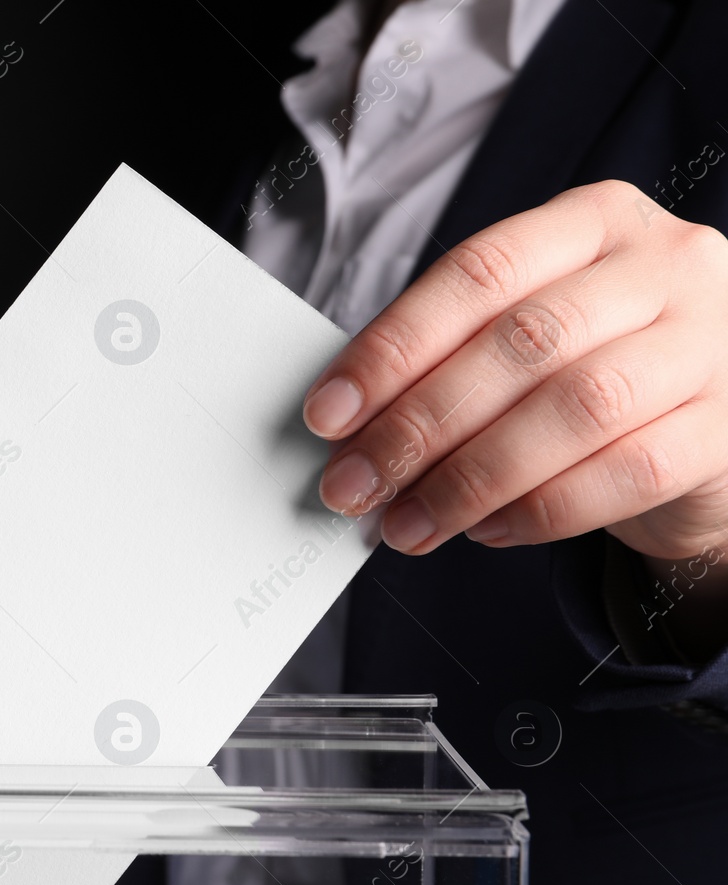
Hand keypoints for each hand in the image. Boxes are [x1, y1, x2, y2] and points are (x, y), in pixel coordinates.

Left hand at [303, 180, 727, 563]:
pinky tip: (487, 529)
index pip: (477, 273)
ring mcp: (710, 343)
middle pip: (520, 343)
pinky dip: (542, 509)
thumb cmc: (598, 369)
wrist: (713, 428)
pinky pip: (626, 473)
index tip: (329, 412)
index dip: (393, 346)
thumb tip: (351, 427)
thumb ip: (454, 358)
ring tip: (408, 522)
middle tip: (355, 484)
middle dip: (419, 424)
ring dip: (471, 478)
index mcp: (595, 221)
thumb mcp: (531, 335)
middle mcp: (664, 266)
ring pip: (575, 409)